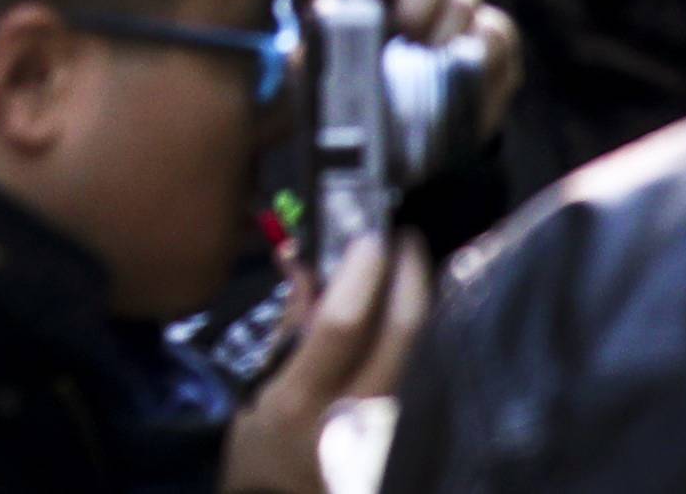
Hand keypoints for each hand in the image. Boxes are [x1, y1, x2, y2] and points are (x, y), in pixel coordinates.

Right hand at [219, 231, 426, 493]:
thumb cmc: (264, 450)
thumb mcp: (259, 391)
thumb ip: (289, 331)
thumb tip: (303, 261)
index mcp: (301, 401)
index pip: (341, 326)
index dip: (361, 275)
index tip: (371, 235)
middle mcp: (354, 417)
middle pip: (400, 335)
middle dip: (409, 277)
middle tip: (405, 239)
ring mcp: (391, 432)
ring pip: (423, 354)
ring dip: (422, 304)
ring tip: (412, 268)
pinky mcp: (411, 439)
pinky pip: (425, 375)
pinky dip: (423, 338)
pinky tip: (418, 315)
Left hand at [310, 0, 522, 132]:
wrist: (370, 136)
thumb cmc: (333, 59)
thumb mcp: (313, 11)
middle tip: (398, 29)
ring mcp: (460, 6)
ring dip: (437, 33)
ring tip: (412, 65)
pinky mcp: (494, 45)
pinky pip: (497, 31)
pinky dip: (477, 53)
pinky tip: (449, 73)